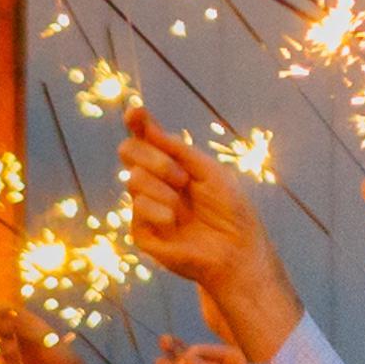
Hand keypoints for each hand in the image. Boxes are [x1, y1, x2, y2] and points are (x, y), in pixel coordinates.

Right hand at [117, 119, 299, 352]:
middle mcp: (154, 182)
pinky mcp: (142, 232)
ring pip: (133, 179)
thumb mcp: (208, 171)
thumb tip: (146, 125)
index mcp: (171, 164)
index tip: (136, 113)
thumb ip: (177, 149)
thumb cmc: (229, 210)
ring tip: (184, 206)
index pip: (146, 137)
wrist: (235, 250)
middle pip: (129, 151)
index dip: (137, 122)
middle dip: (153, 157)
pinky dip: (158, 210)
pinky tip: (175, 222)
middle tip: (181, 176)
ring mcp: (146, 207)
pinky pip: (137, 209)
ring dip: (162, 187)